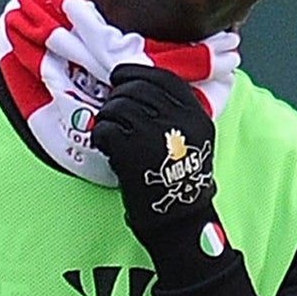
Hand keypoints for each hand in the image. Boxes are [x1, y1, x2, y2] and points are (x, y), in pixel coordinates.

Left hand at [91, 64, 219, 252]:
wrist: (178, 223)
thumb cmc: (180, 185)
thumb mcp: (194, 143)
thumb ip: (176, 115)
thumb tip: (139, 89)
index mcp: (196, 116)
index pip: (164, 79)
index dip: (138, 72)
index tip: (121, 76)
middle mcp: (178, 120)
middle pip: (137, 87)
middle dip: (118, 96)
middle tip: (113, 112)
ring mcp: (154, 132)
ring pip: (117, 105)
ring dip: (107, 118)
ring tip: (111, 136)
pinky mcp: (131, 148)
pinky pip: (105, 127)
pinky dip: (100, 136)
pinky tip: (106, 148)